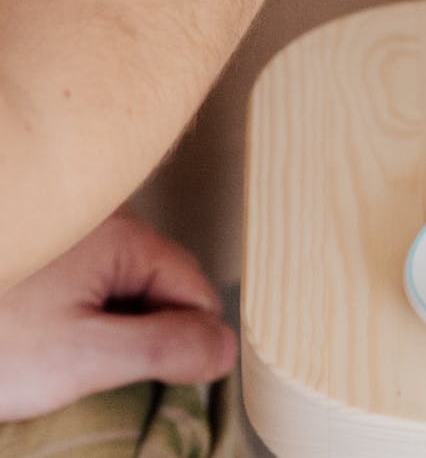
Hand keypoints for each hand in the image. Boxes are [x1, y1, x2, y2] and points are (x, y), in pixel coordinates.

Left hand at [0, 212, 235, 421]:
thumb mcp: (81, 357)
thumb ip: (165, 350)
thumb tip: (226, 348)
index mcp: (126, 237)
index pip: (196, 292)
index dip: (183, 344)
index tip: (145, 380)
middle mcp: (102, 218)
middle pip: (157, 284)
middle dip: (138, 333)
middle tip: (87, 371)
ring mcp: (66, 227)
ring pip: (115, 281)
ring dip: (98, 323)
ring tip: (45, 354)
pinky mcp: (35, 243)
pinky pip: (79, 276)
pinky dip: (65, 310)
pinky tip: (28, 335)